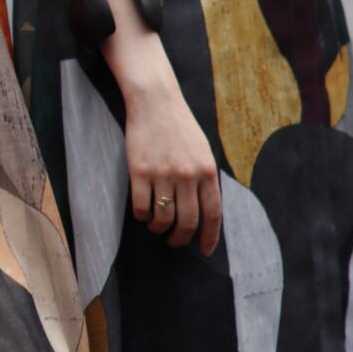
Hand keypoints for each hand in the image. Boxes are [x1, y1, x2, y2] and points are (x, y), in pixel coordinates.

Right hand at [124, 73, 221, 253]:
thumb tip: (206, 213)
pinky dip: (142, 217)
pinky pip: (141, 209)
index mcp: (207, 170)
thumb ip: (206, 179)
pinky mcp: (140, 171)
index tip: (205, 250)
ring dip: (159, 228)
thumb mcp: (203, 150)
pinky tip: (143, 213)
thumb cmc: (179, 126)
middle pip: (187, 223)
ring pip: (162, 219)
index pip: (212, 215)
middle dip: (180, 239)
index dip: (209, 238)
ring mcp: (163, 173)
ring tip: (156, 225)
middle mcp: (187, 174)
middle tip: (174, 241)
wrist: (155, 100)